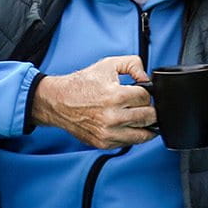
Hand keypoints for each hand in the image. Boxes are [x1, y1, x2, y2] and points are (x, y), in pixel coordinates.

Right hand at [27, 56, 155, 148]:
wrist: (58, 101)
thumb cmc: (82, 84)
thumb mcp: (108, 64)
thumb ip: (133, 64)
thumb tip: (146, 79)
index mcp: (116, 96)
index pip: (146, 98)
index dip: (145, 93)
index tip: (139, 92)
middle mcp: (113, 117)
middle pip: (149, 117)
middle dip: (148, 109)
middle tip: (139, 104)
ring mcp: (109, 133)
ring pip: (143, 134)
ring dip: (143, 124)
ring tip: (136, 115)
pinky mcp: (104, 143)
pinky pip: (129, 142)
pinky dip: (131, 134)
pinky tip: (124, 124)